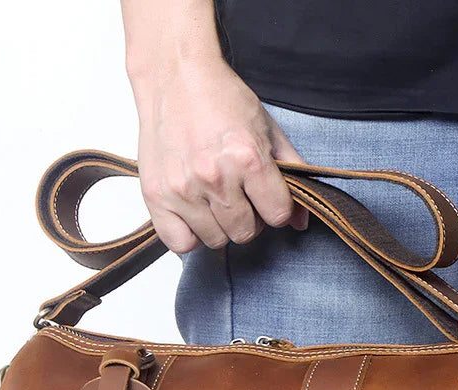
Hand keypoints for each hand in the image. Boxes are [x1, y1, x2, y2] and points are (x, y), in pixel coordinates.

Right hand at [130, 56, 308, 253]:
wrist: (175, 76)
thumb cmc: (220, 99)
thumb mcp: (267, 130)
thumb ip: (291, 174)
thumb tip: (300, 222)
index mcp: (248, 158)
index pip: (277, 215)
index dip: (275, 207)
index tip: (265, 196)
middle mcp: (215, 177)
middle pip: (246, 232)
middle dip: (248, 218)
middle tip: (238, 195)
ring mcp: (183, 189)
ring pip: (216, 240)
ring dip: (219, 225)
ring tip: (214, 199)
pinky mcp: (156, 197)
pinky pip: (180, 244)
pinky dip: (190, 235)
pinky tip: (194, 214)